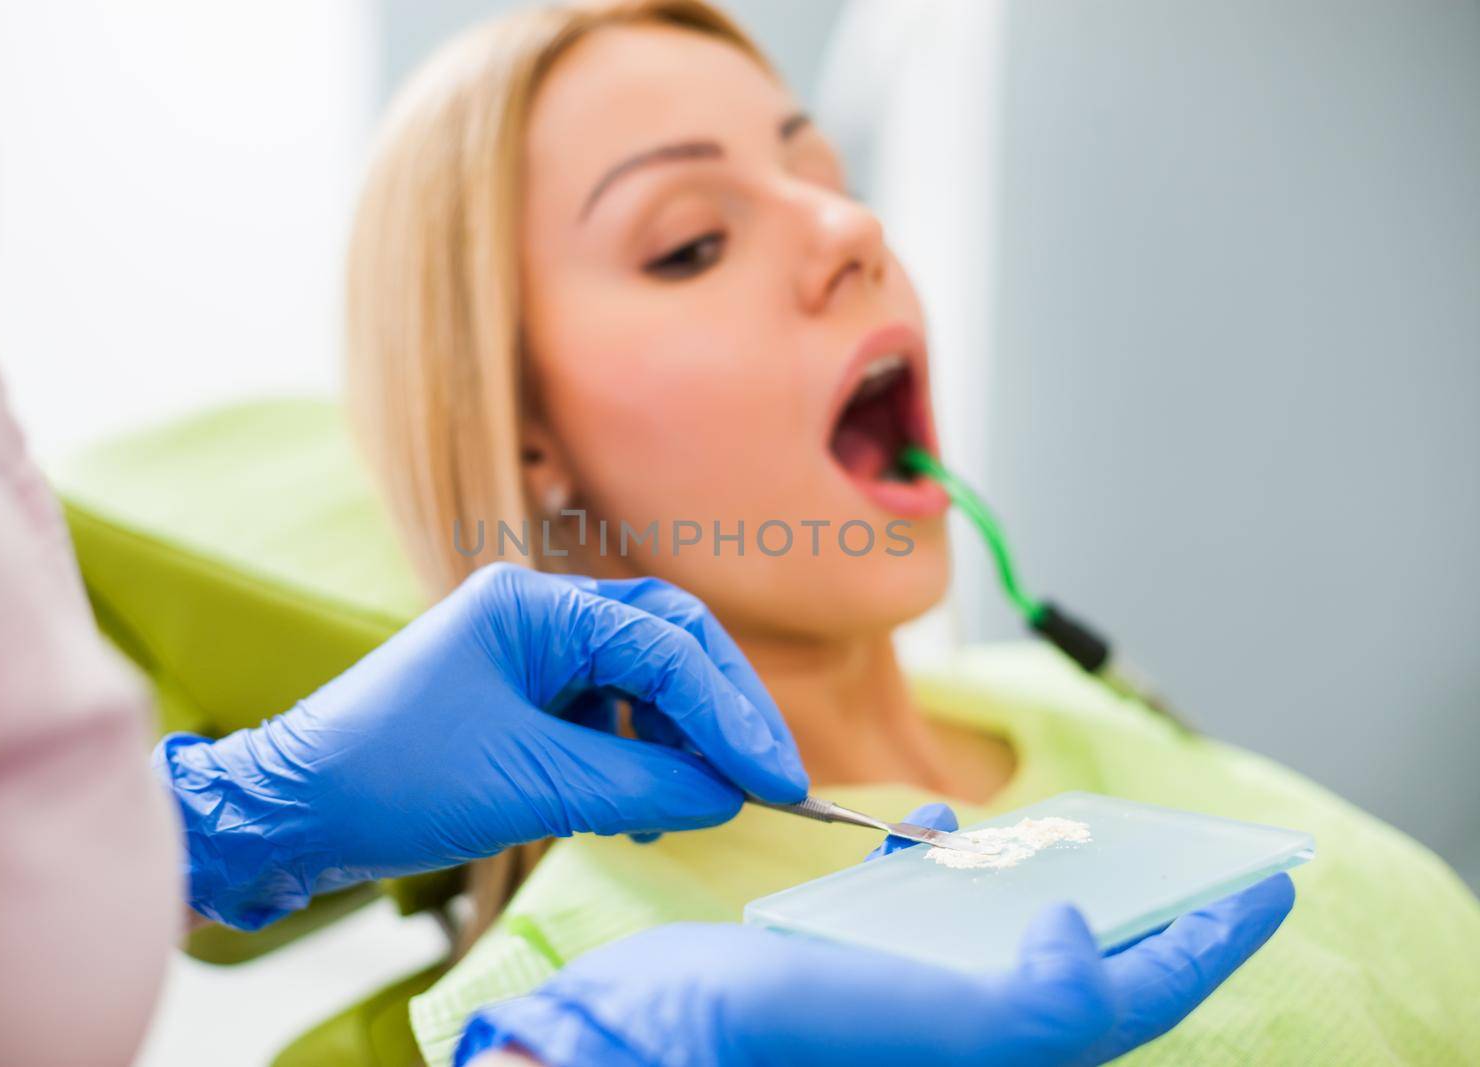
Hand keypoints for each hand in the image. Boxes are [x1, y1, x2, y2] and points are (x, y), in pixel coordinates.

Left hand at [154, 563, 806, 928]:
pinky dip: (639, 756)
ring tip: (699, 801)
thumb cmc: (392, 781)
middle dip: (721, 709)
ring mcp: (528, 652)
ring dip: (681, 738)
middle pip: (666, 642)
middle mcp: (537, 612)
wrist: (293, 813)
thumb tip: (731, 794)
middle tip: (771, 777)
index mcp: (533, 604)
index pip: (664, 646)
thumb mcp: (530, 785)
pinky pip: (607, 714)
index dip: (731, 715)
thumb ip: (644, 783)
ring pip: (642, 680)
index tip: (779, 780)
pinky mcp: (521, 696)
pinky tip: (647, 807)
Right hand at [457, 803, 1294, 1066]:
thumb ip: (1024, 1008)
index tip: (1272, 883)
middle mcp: (955, 1038)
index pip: (1133, 1003)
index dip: (1213, 942)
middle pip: (1081, 974)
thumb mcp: (900, 1023)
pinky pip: (912, 920)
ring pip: (998, 942)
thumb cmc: (750, 1041)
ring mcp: (900, 1009)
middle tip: (1187, 858)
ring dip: (1033, 879)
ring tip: (1055, 831)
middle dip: (1139, 912)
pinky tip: (909, 834)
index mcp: (991, 1055)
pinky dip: (926, 870)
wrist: (626, 1038)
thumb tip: (1084, 941)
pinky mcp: (841, 980)